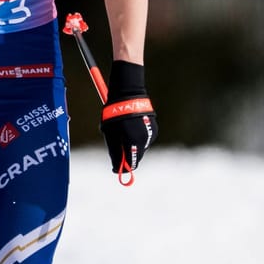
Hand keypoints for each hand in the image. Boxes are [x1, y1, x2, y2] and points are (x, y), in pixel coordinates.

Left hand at [99, 61, 157, 175]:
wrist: (128, 93)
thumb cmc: (114, 114)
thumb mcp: (110, 134)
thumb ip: (114, 152)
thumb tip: (116, 167)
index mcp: (133, 142)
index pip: (130, 163)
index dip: (123, 168)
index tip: (116, 170)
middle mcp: (145, 140)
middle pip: (137, 157)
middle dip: (128, 157)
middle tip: (117, 150)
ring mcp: (151, 134)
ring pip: (141, 148)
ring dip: (132, 147)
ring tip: (122, 134)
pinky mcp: (154, 128)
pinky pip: (145, 140)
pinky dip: (138, 139)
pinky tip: (130, 129)